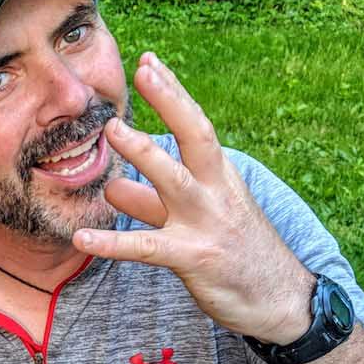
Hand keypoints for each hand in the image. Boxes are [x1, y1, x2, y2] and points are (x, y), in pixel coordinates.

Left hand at [75, 52, 314, 343]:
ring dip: (144, 153)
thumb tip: (113, 186)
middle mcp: (216, 192)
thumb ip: (152, 202)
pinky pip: (147, 247)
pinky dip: (113, 243)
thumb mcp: (196, 220)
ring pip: (174, 180)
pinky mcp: (194, 258)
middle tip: (143, 71)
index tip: (150, 61)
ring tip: (111, 130)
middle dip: (171, 100)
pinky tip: (82, 239)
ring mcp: (206, 224)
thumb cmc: (237, 256)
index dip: (174, 93)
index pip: (197, 126)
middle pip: (196, 136)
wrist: (282, 302)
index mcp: (220, 178)